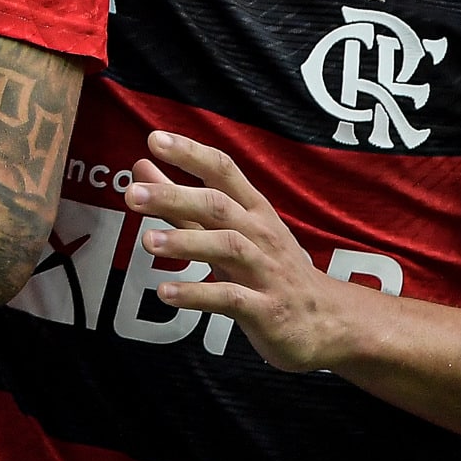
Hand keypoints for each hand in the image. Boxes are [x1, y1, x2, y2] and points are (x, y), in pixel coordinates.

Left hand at [127, 129, 362, 374]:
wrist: (327, 322)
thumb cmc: (269, 269)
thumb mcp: (229, 232)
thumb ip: (182, 203)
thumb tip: (141, 167)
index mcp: (253, 210)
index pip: (223, 170)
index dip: (190, 153)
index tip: (154, 139)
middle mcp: (260, 234)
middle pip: (219, 206)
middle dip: (176, 196)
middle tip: (133, 193)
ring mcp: (265, 271)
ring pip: (227, 247)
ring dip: (186, 242)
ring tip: (147, 241)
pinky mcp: (266, 309)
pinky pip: (230, 298)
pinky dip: (197, 294)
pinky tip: (166, 292)